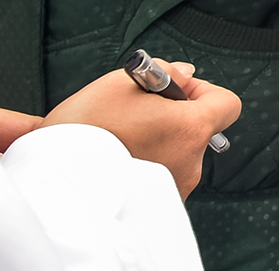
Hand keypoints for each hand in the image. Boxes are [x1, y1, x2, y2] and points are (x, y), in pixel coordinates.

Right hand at [43, 60, 240, 197]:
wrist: (51, 186)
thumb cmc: (84, 132)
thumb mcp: (121, 83)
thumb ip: (164, 72)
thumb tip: (184, 74)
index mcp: (191, 129)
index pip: (227, 104)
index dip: (204, 90)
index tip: (175, 88)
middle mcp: (190, 162)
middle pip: (198, 129)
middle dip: (173, 115)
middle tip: (137, 109)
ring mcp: (174, 188)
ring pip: (176, 152)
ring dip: (157, 139)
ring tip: (118, 134)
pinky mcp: (152, 206)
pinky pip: (158, 175)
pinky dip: (144, 162)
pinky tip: (114, 156)